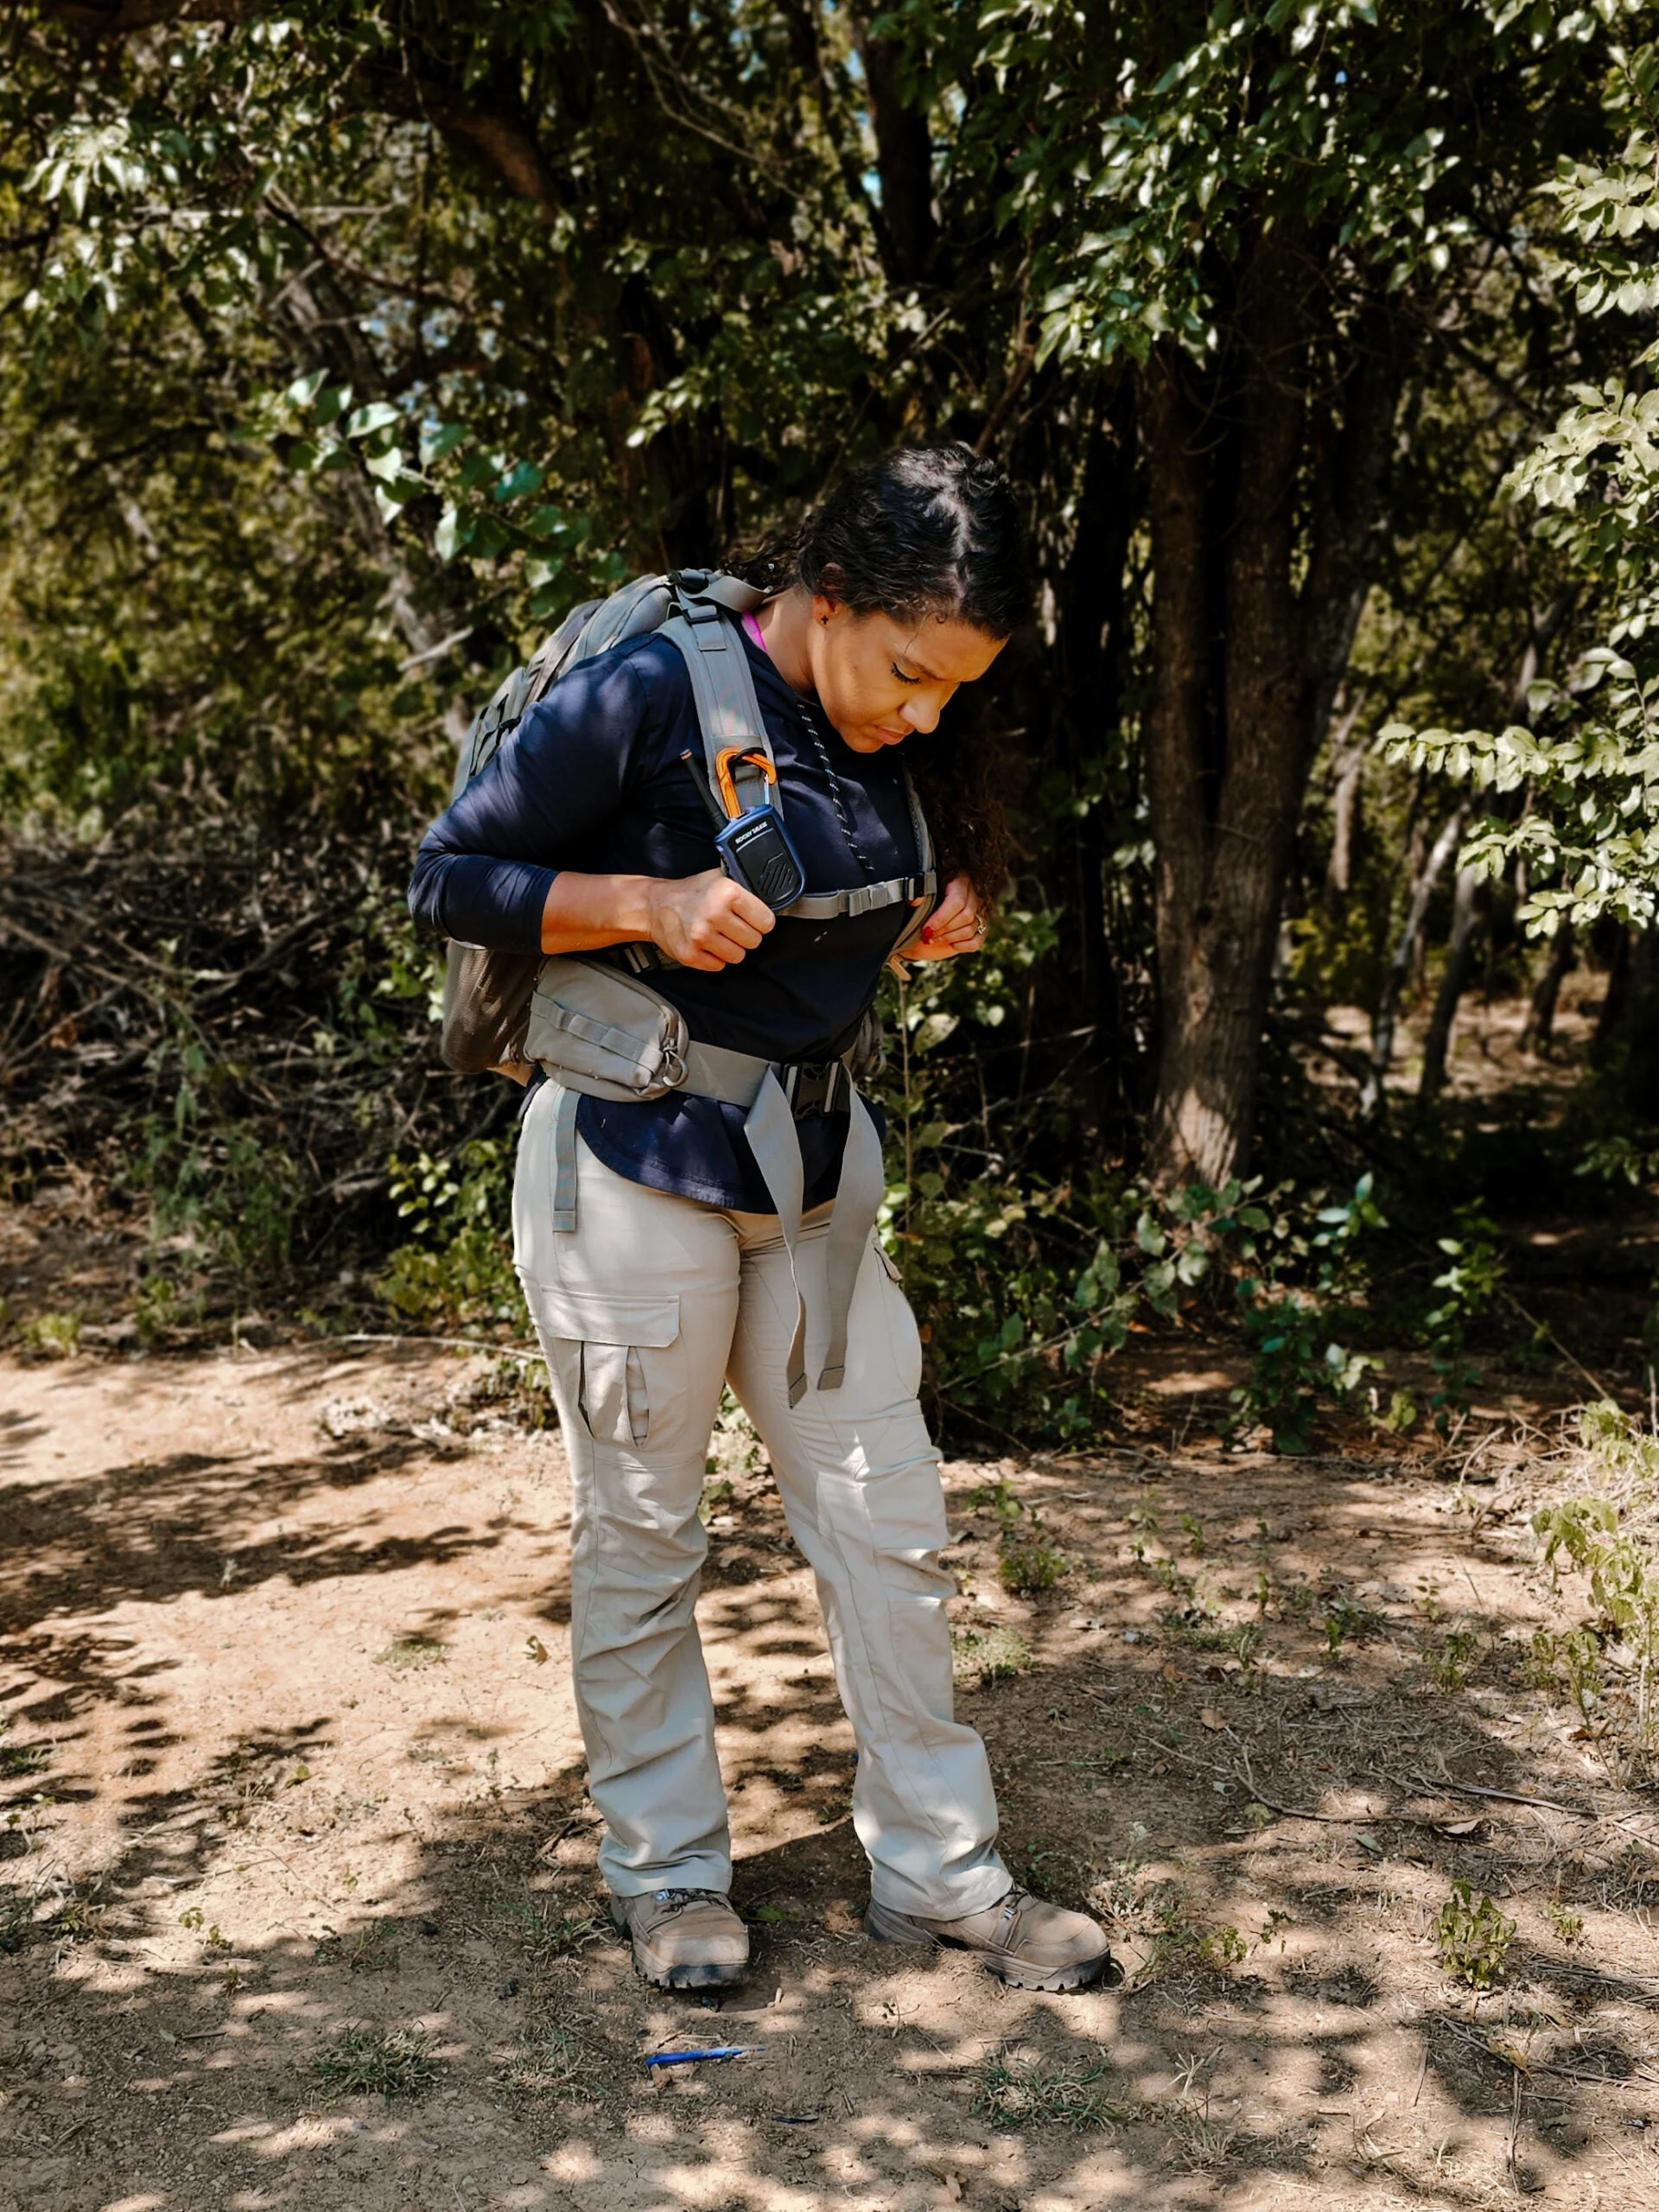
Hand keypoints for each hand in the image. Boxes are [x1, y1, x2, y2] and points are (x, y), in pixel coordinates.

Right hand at [646, 868, 774, 971]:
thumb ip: (746, 889)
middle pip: (754, 941)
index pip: (767, 922)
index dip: (759, 920)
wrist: (655, 905)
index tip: (750, 918)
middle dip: (745, 934)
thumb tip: (772, 898)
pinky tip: (706, 943)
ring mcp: (701, 936)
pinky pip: (719, 966)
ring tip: (717, 934)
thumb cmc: (692, 892)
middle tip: (730, 925)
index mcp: (727, 892)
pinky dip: (714, 957)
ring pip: (738, 956)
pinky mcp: (690, 955)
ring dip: (730, 948)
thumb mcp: (720, 878)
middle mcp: (714, 914)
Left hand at [903, 874, 987, 960]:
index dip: (941, 918)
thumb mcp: (914, 902)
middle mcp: (972, 894)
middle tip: (929, 934)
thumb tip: (915, 899)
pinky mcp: (980, 929)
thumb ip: (915, 898)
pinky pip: (976, 941)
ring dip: (950, 937)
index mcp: (958, 879)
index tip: (927, 929)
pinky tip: (950, 943)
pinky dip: (961, 945)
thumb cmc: (918, 910)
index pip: (957, 900)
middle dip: (944, 929)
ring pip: (970, 929)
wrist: (919, 928)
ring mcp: (979, 912)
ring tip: (935, 938)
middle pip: (966, 915)